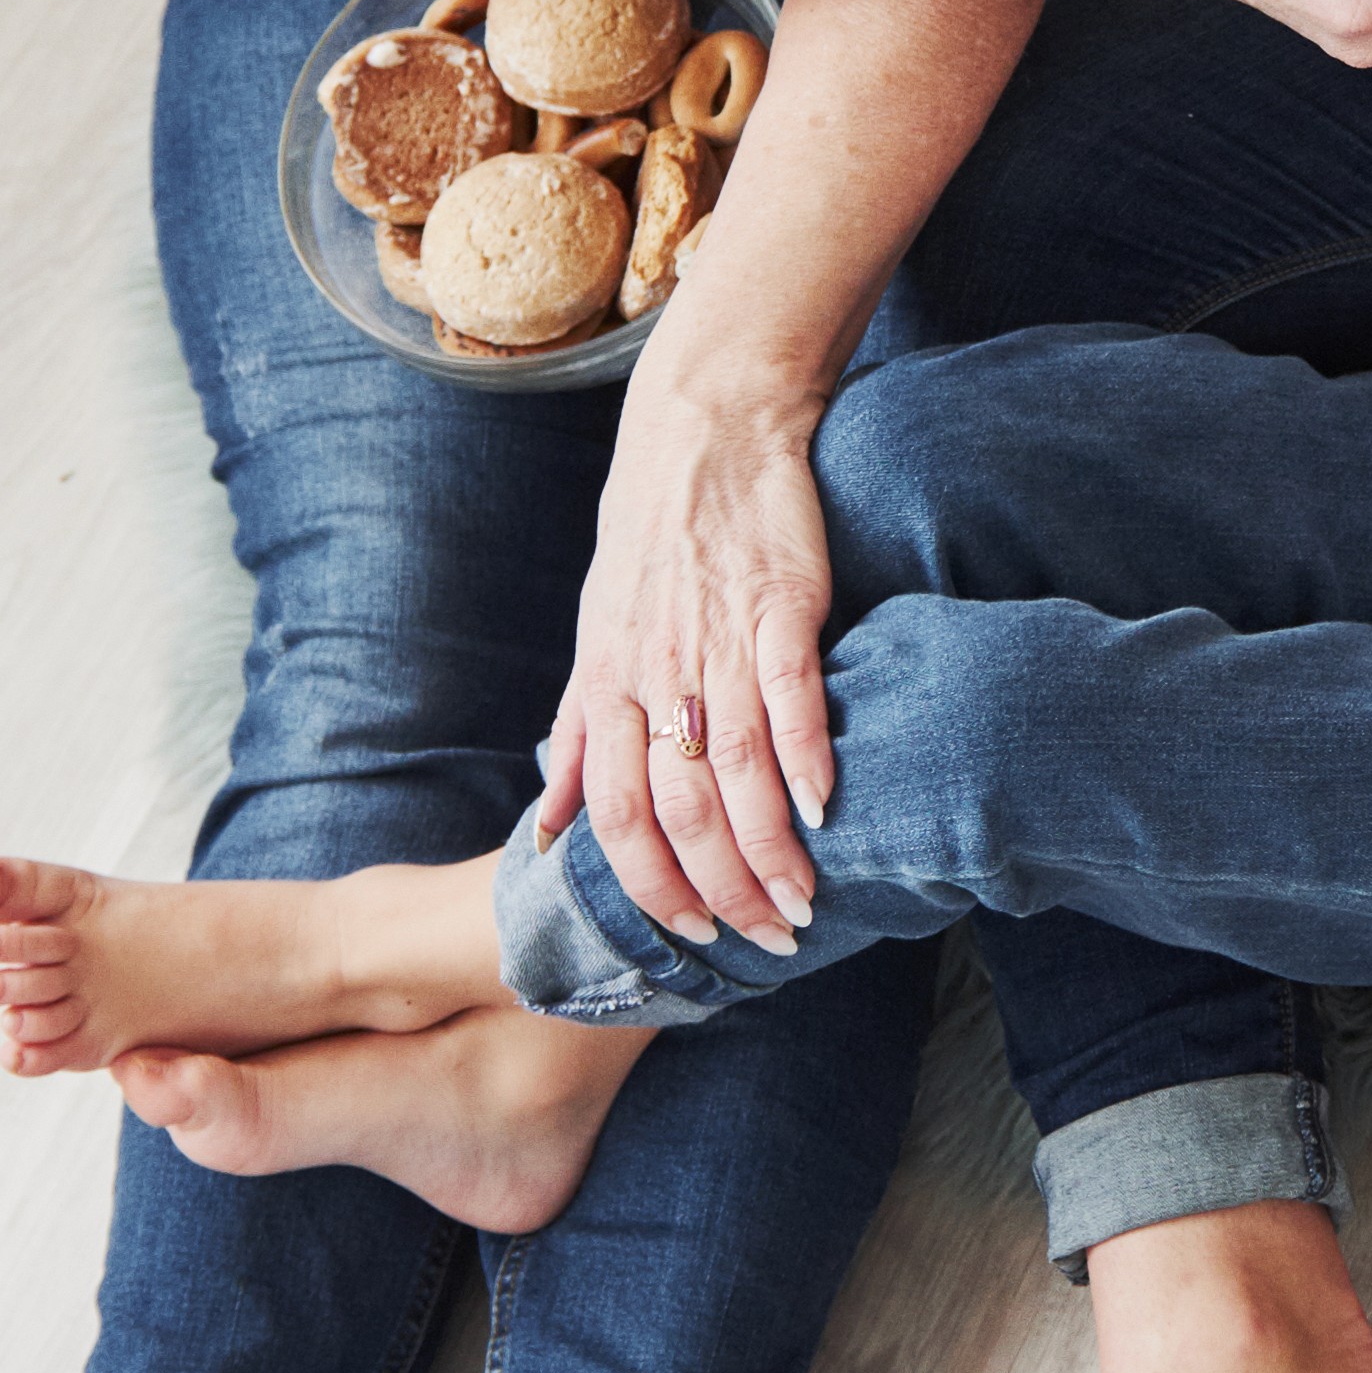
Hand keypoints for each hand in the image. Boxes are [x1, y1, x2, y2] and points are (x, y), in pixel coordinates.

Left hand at [539, 349, 835, 945]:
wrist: (705, 434)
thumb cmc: (648, 546)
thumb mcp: (594, 641)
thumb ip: (576, 741)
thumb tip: (546, 833)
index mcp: (606, 688)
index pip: (617, 814)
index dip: (650, 884)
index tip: (689, 934)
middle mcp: (655, 673)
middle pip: (681, 808)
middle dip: (722, 888)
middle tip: (767, 938)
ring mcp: (717, 639)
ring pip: (737, 767)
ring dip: (770, 849)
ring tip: (802, 902)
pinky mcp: (780, 604)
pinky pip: (790, 692)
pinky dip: (806, 754)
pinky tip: (825, 809)